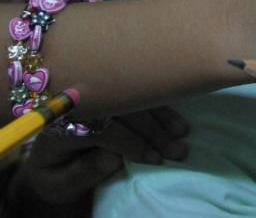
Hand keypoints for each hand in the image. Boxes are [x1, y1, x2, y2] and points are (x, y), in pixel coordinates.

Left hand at [7, 106, 188, 206]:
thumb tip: (114, 157)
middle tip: (177, 150)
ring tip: (183, 134)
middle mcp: (78, 103)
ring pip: (134, 99)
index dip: (130, 142)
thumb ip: (83, 172)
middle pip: (122, 110)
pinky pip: (140, 95)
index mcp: (59, 124)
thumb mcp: (59, 184)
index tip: (155, 159)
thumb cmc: (56, 174)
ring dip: (162, 117)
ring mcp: (96, 95)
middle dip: (153, 131)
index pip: (100, 127)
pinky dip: (162, 107)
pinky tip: (178, 120)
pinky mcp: (111, 94)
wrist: (49, 159)